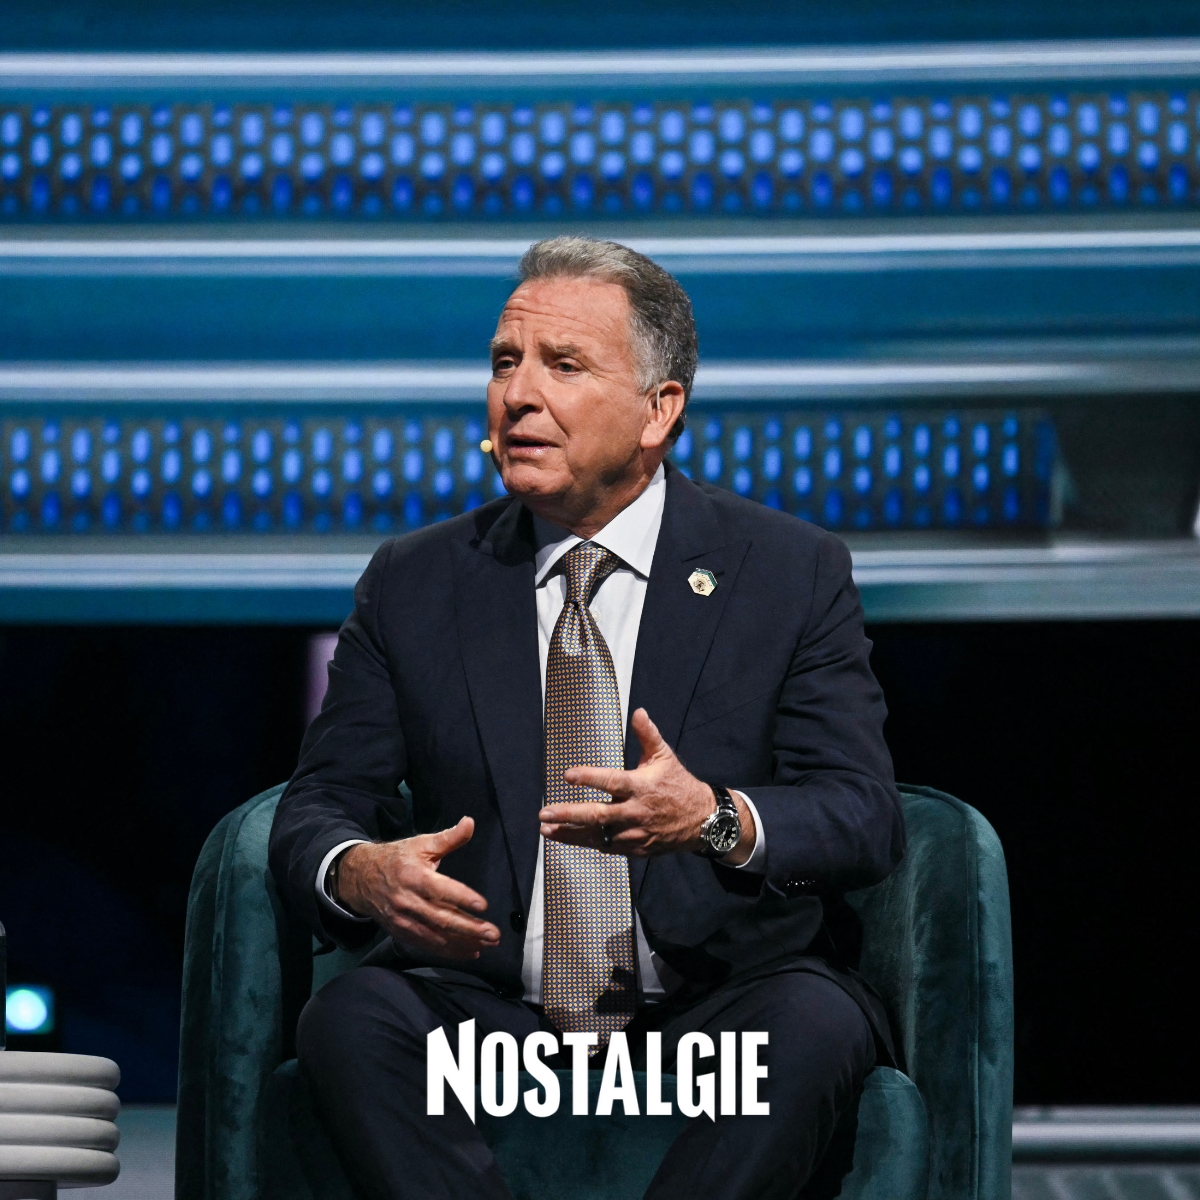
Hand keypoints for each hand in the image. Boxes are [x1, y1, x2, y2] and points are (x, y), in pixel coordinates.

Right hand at [336, 818, 500, 958]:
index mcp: (413, 876)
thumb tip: (470, 822)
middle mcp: (407, 901)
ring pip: (436, 936)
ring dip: (463, 943)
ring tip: (488, 945)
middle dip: (469, 928)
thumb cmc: (397, 858)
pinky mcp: (401, 933)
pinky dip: (449, 952)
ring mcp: (403, 920)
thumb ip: (448, 838)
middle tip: (493, 934)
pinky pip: (427, 945)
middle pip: (440, 919)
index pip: (440, 889)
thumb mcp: (421, 844)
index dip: (461, 897)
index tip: (483, 905)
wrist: (360, 878)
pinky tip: (470, 952)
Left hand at [539, 708, 755, 861]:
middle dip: (568, 815)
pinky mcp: (637, 848)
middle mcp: (636, 811)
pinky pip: (609, 848)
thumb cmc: (679, 784)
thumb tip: (638, 711)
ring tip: (547, 830)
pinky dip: (589, 843)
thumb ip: (647, 735)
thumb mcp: (665, 757)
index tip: (567, 775)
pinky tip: (569, 838)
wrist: (702, 820)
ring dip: (571, 834)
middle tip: (544, 812)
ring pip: (599, 836)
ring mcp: (636, 833)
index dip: (588, 778)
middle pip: (598, 815)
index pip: (611, 782)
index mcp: (641, 786)